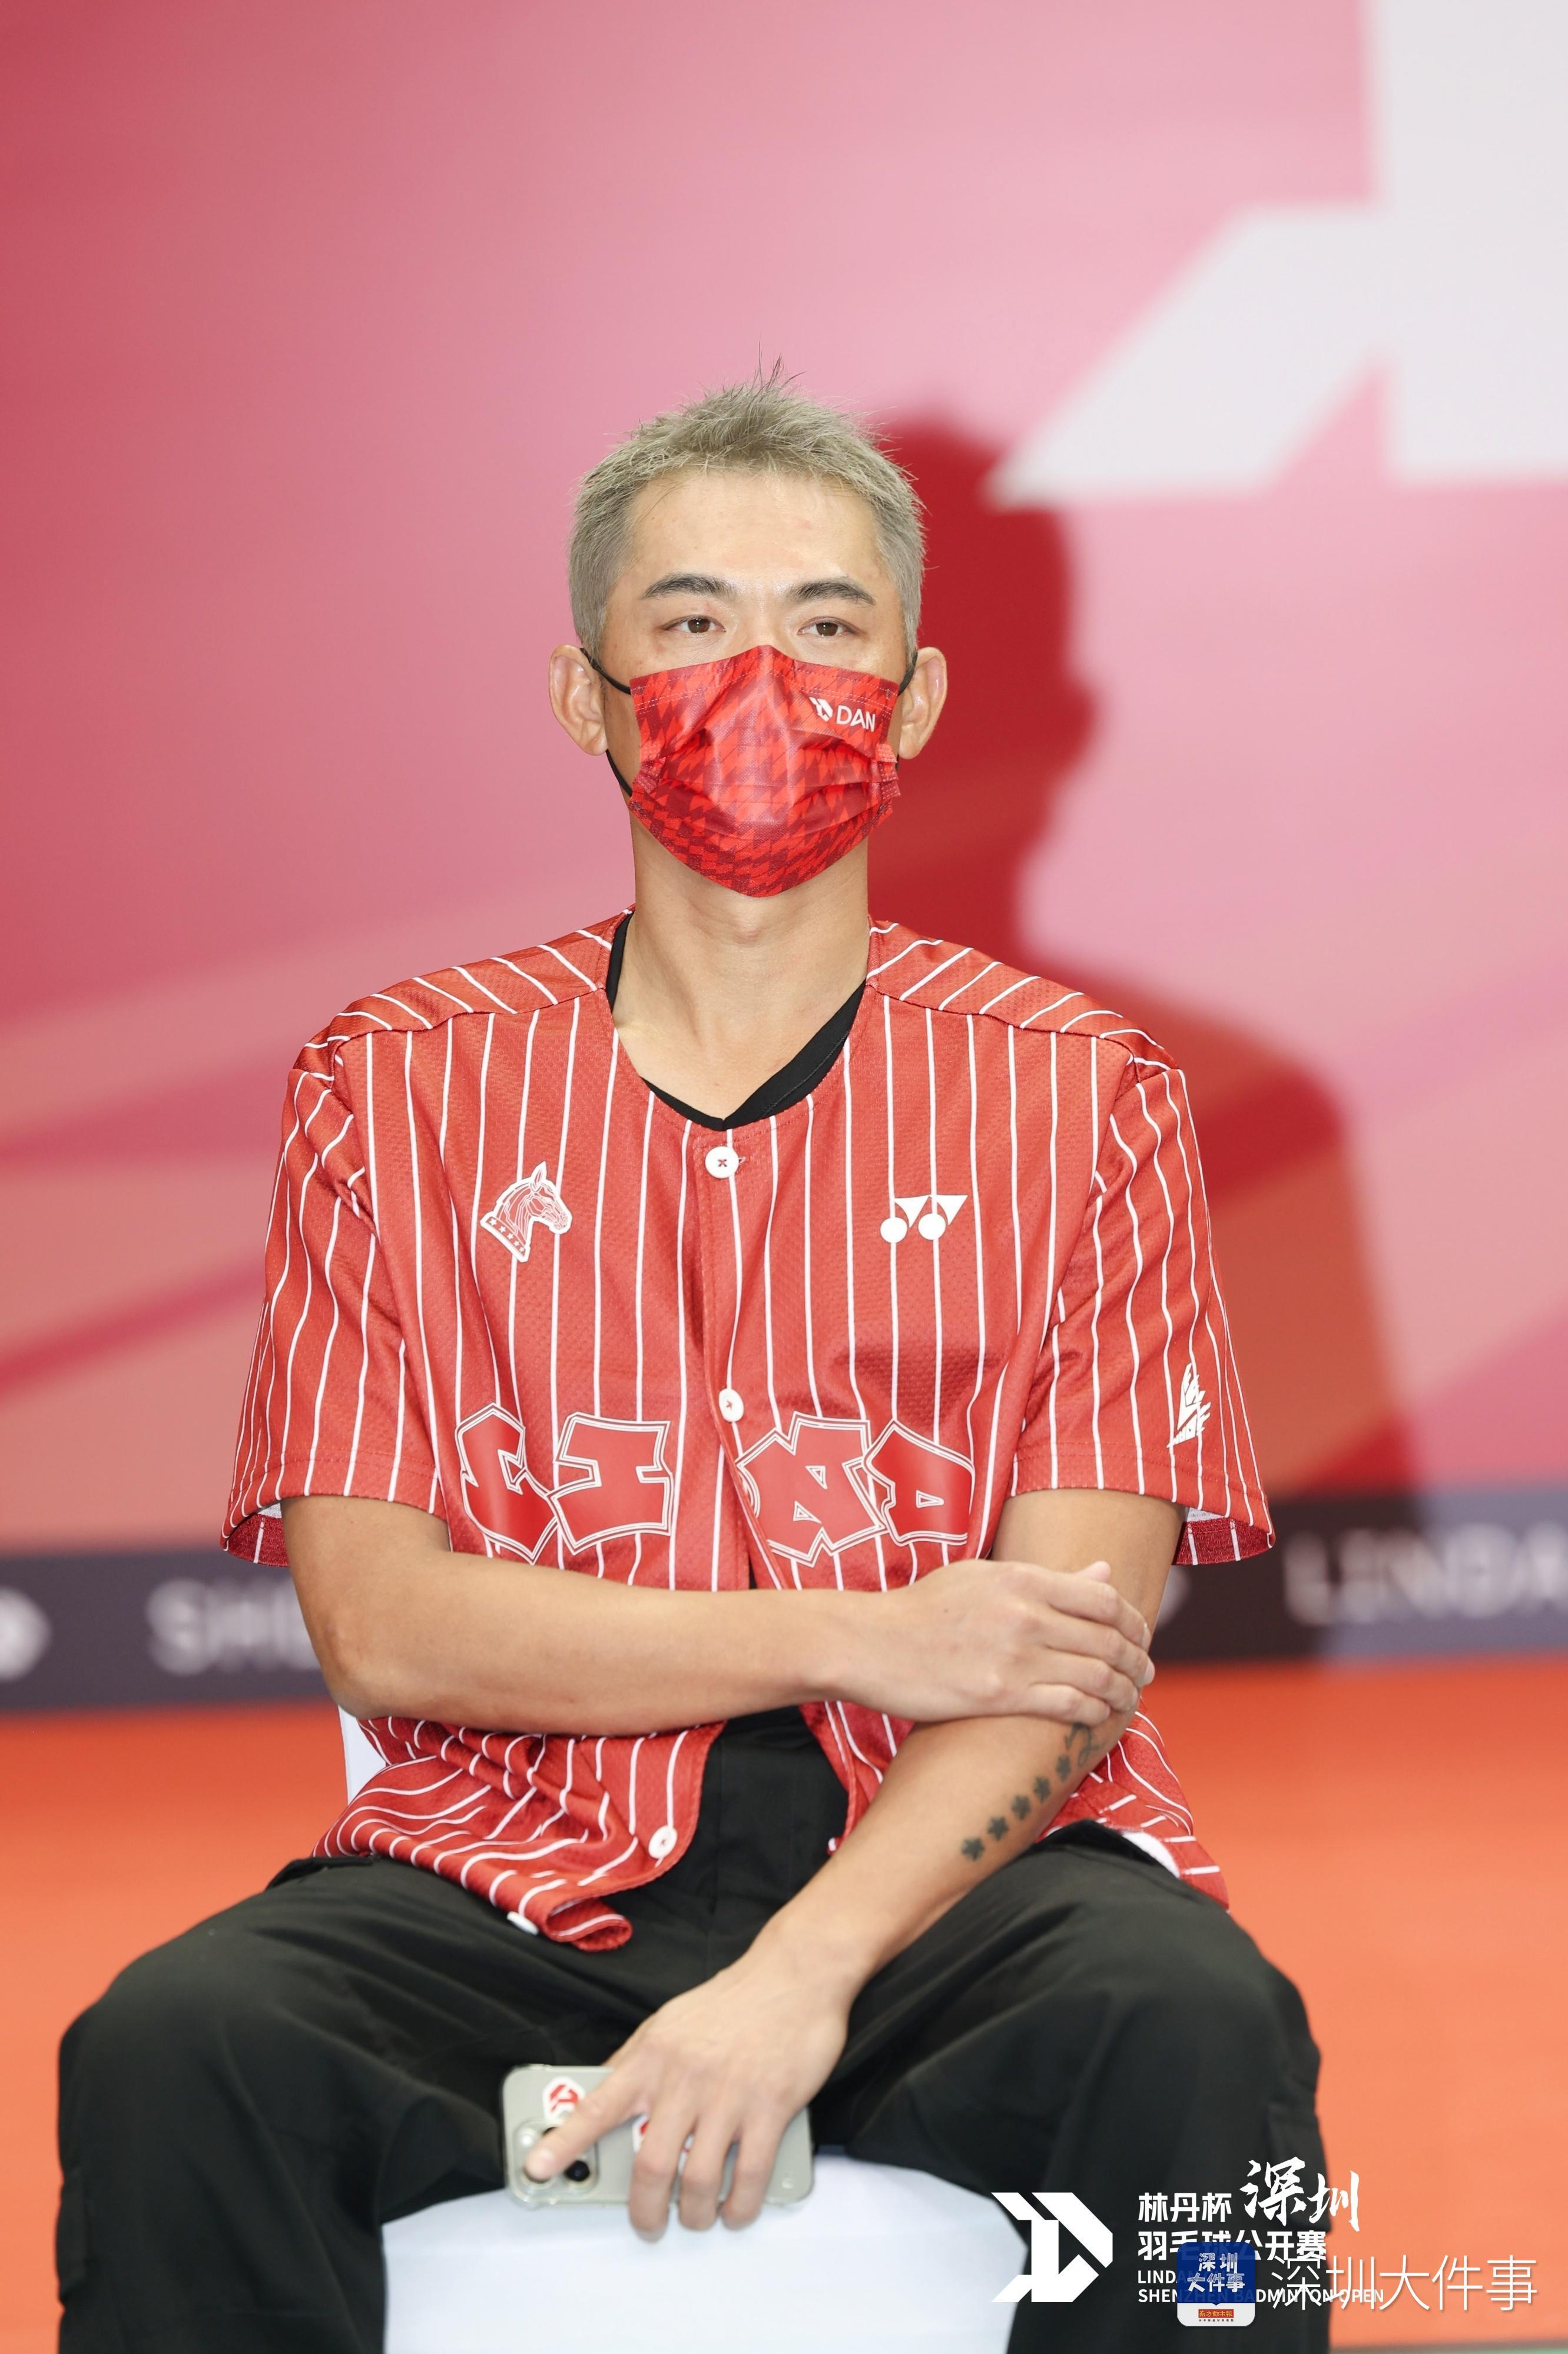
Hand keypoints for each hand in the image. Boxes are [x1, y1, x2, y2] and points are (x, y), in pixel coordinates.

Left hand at [521, 1946, 848, 2236]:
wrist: (794, 1973)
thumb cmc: (732, 2000)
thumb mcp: (670, 2023)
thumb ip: (636, 2062)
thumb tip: (602, 2095)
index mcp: (653, 2056)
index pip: (597, 2105)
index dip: (564, 2143)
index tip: (537, 2168)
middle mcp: (685, 2079)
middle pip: (652, 2166)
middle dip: (646, 2210)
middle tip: (648, 2225)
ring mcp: (729, 2095)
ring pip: (700, 2181)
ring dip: (696, 2215)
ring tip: (697, 2218)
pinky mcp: (771, 2107)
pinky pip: (749, 2176)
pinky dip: (739, 2206)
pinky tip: (735, 2210)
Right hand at [847, 1557, 1151, 1724]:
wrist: (869, 1642)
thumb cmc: (923, 1609)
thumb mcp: (984, 1577)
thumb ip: (1046, 1578)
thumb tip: (1102, 1573)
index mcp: (1022, 1578)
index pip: (1103, 1599)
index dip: (1133, 1620)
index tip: (1140, 1635)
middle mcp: (1025, 1614)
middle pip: (1107, 1639)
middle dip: (1137, 1660)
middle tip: (1146, 1673)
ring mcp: (1013, 1656)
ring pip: (1095, 1675)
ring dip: (1123, 1691)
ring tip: (1130, 1699)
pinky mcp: (999, 1695)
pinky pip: (1067, 1704)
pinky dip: (1094, 1712)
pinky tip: (1099, 1716)